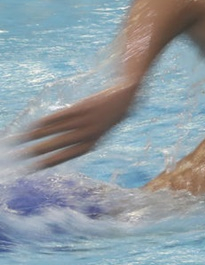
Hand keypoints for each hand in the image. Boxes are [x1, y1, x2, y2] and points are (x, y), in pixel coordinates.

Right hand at [20, 82, 137, 168]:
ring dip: (36, 135)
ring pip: (56, 130)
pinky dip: (46, 121)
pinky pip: (60, 116)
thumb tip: (65, 146)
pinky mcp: (81, 107)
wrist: (124, 96)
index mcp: (92, 143)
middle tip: (21, 156)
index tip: (35, 167)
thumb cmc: (111, 116)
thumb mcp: (101, 132)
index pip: (67, 156)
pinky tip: (34, 125)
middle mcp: (87, 134)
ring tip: (21, 140)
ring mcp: (83, 120)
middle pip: (57, 144)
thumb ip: (86, 139)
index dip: (51, 161)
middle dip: (38, 151)